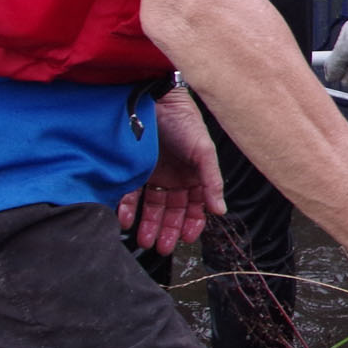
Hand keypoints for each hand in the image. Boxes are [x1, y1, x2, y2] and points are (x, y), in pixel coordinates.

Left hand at [117, 85, 225, 253]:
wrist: (155, 99)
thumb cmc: (184, 122)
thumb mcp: (204, 152)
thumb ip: (212, 181)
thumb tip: (220, 210)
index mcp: (194, 176)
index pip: (195, 206)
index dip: (193, 223)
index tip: (187, 239)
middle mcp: (174, 178)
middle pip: (171, 211)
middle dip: (167, 230)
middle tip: (162, 247)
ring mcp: (153, 175)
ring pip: (150, 207)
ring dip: (148, 225)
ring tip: (144, 241)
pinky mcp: (132, 170)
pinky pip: (129, 195)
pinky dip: (128, 209)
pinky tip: (126, 221)